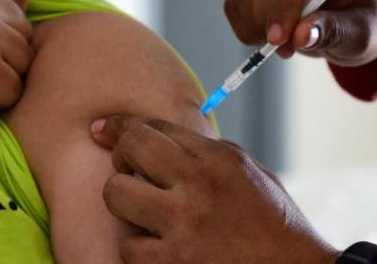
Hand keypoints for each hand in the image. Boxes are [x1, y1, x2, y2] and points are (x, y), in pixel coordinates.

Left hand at [91, 116, 339, 263]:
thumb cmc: (274, 228)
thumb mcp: (249, 174)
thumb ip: (206, 154)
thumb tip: (159, 139)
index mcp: (218, 159)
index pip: (154, 126)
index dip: (121, 126)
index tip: (102, 129)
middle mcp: (198, 185)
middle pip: (130, 148)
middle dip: (121, 157)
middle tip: (129, 172)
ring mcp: (183, 225)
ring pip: (117, 194)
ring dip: (125, 205)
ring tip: (147, 216)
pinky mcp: (171, 262)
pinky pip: (127, 245)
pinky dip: (139, 249)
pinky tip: (160, 250)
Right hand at [224, 0, 376, 66]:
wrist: (349, 18)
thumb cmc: (361, 22)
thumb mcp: (360, 34)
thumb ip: (334, 32)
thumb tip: (300, 36)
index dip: (287, 5)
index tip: (278, 40)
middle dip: (267, 17)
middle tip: (278, 49)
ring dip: (253, 20)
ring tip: (276, 44)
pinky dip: (242, 20)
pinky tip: (262, 34)